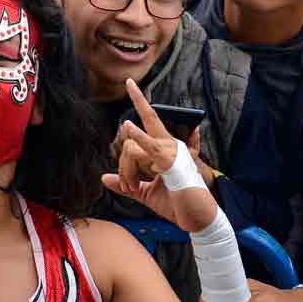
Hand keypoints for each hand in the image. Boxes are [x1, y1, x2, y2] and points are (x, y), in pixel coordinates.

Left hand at [102, 79, 218, 231]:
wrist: (198, 220)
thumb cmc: (177, 205)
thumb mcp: (145, 193)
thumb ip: (125, 184)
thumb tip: (104, 178)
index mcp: (166, 149)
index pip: (151, 122)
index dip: (141, 103)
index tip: (131, 84)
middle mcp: (170, 145)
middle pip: (147, 120)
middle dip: (139, 96)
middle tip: (129, 80)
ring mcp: (172, 152)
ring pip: (134, 147)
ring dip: (126, 170)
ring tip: (131, 188)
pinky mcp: (171, 163)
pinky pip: (149, 148)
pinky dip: (138, 138)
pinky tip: (128, 128)